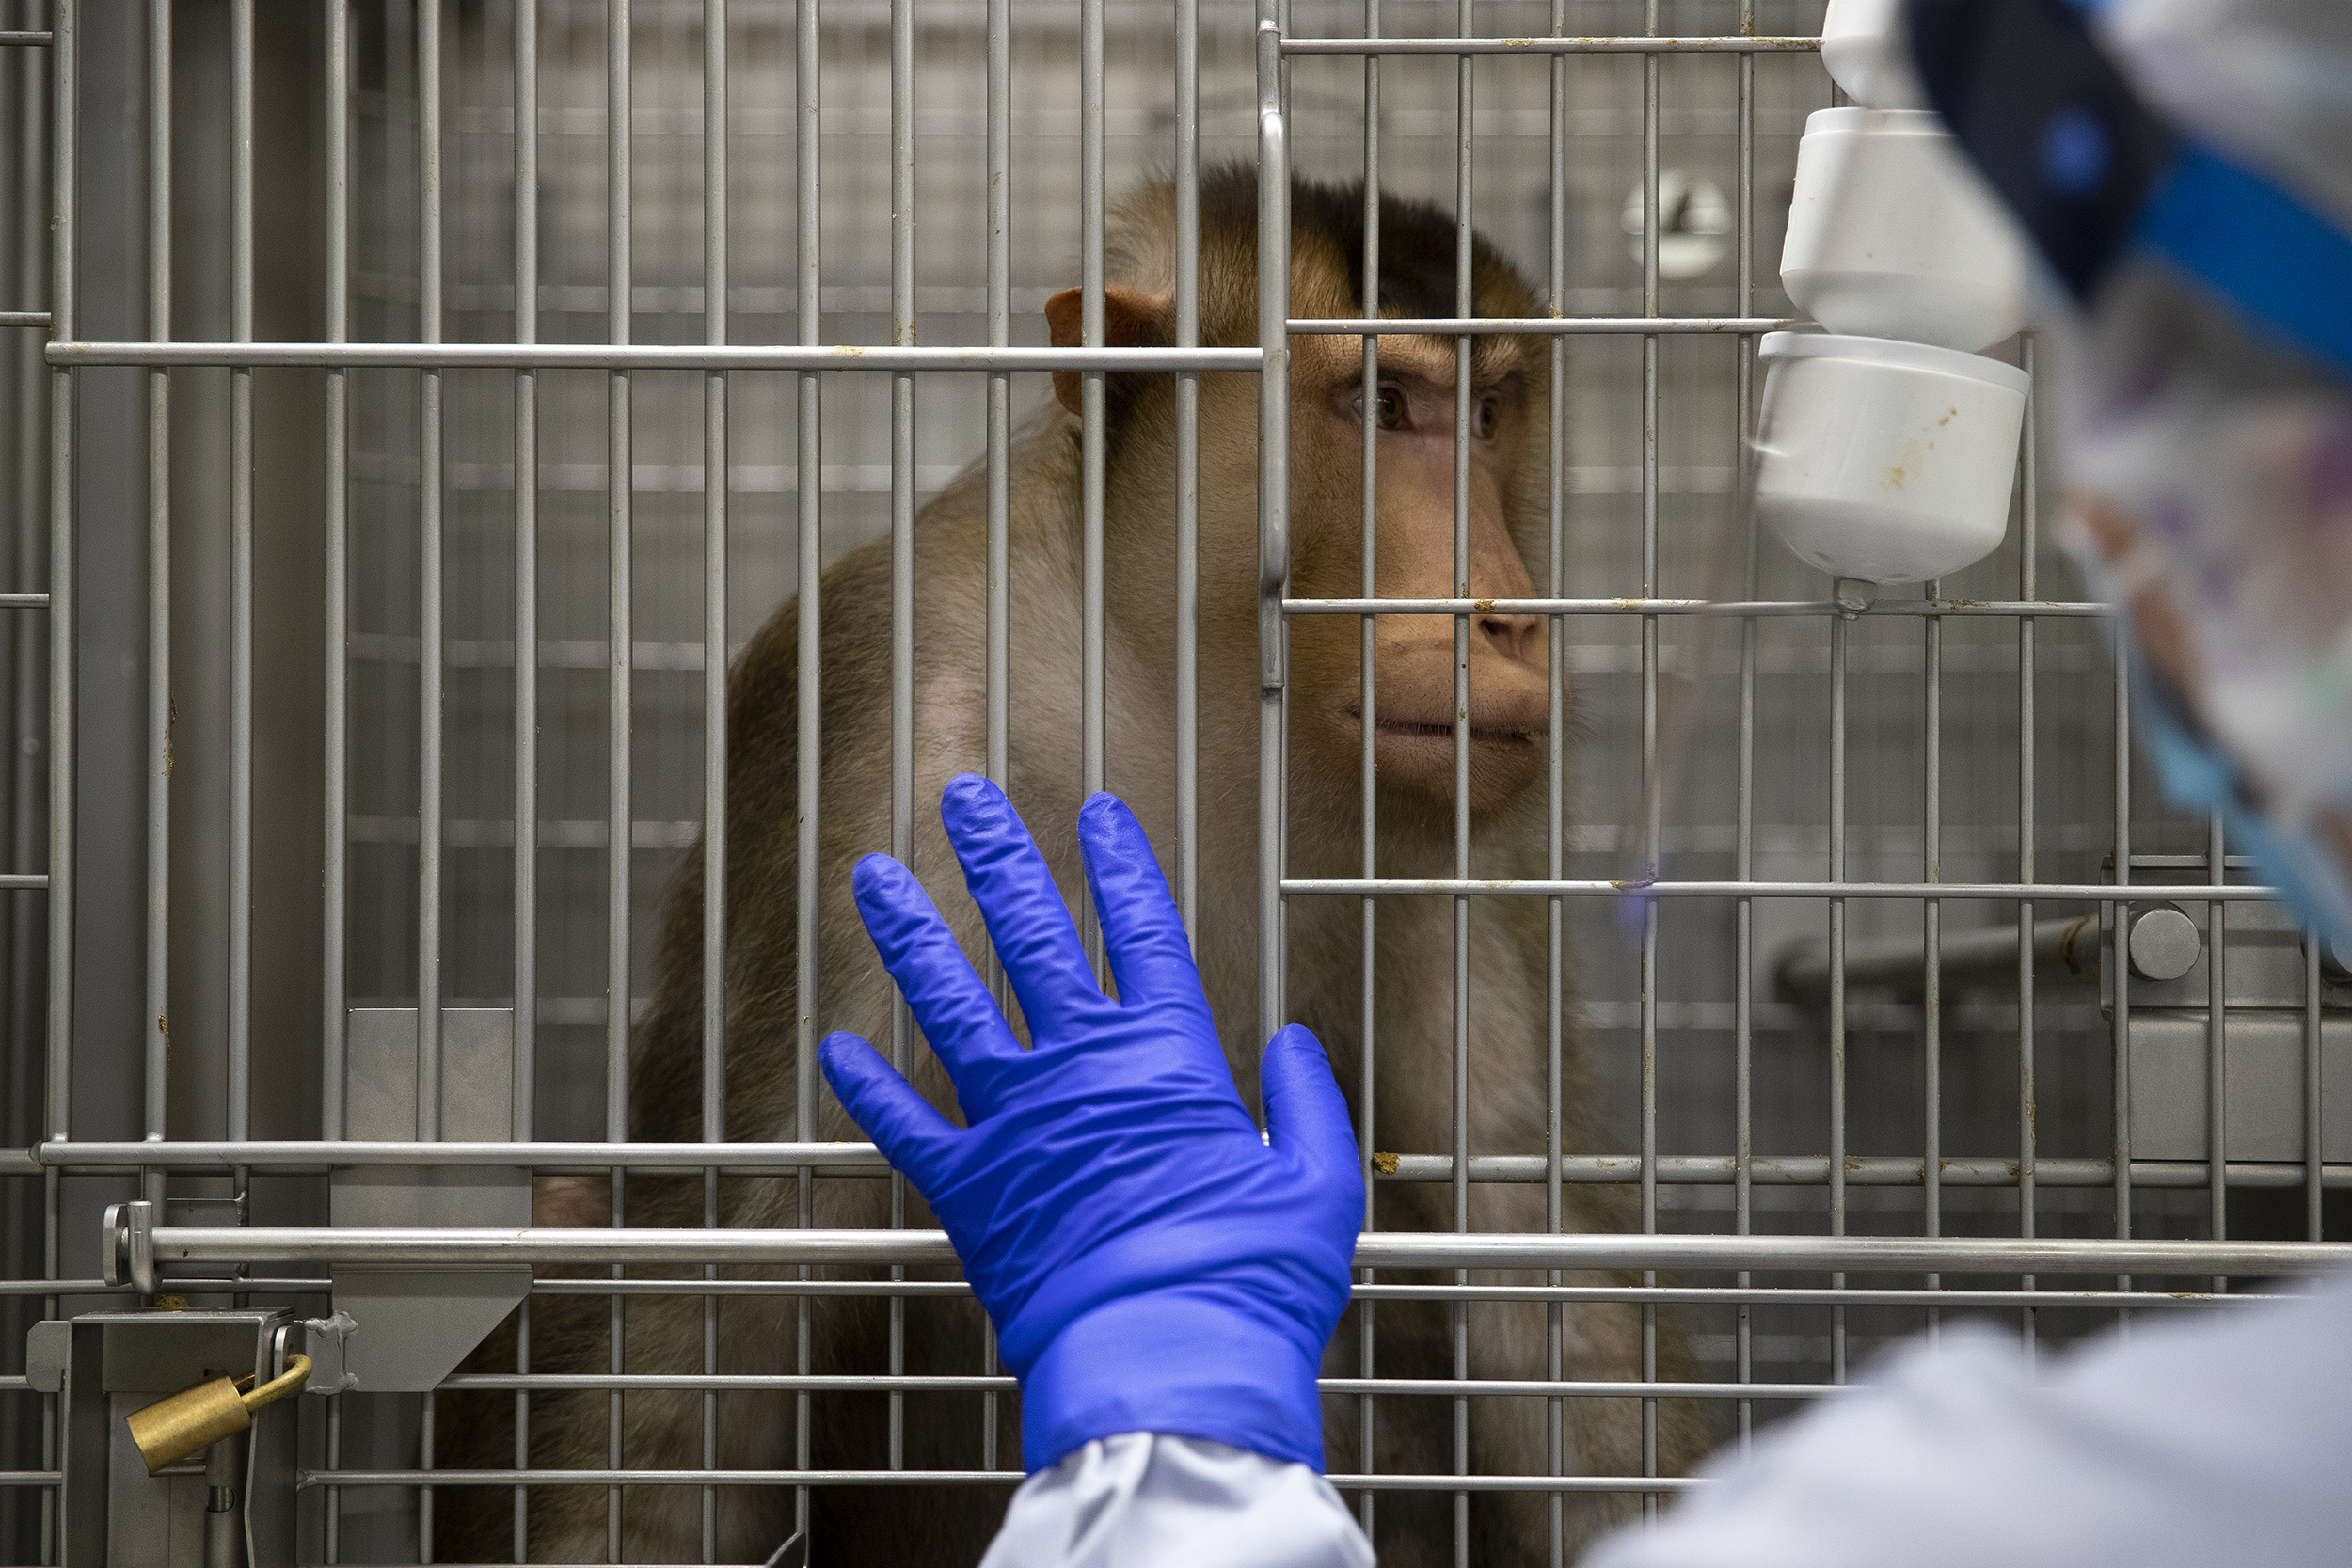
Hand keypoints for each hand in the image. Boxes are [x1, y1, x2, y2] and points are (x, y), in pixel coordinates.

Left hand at [819, 775, 1363, 1473]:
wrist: (1165, 1361)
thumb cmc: (1252, 1280)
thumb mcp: (1319, 1185)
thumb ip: (1309, 1105)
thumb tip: (1294, 1047)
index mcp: (1169, 1059)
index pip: (1143, 932)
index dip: (1121, 865)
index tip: (1097, 811)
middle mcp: (1081, 1069)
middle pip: (1030, 939)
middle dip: (995, 857)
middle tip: (961, 796)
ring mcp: (1015, 1123)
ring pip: (949, 1004)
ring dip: (909, 935)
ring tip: (870, 874)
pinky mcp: (968, 1190)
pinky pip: (905, 1126)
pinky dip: (867, 1088)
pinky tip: (835, 1046)